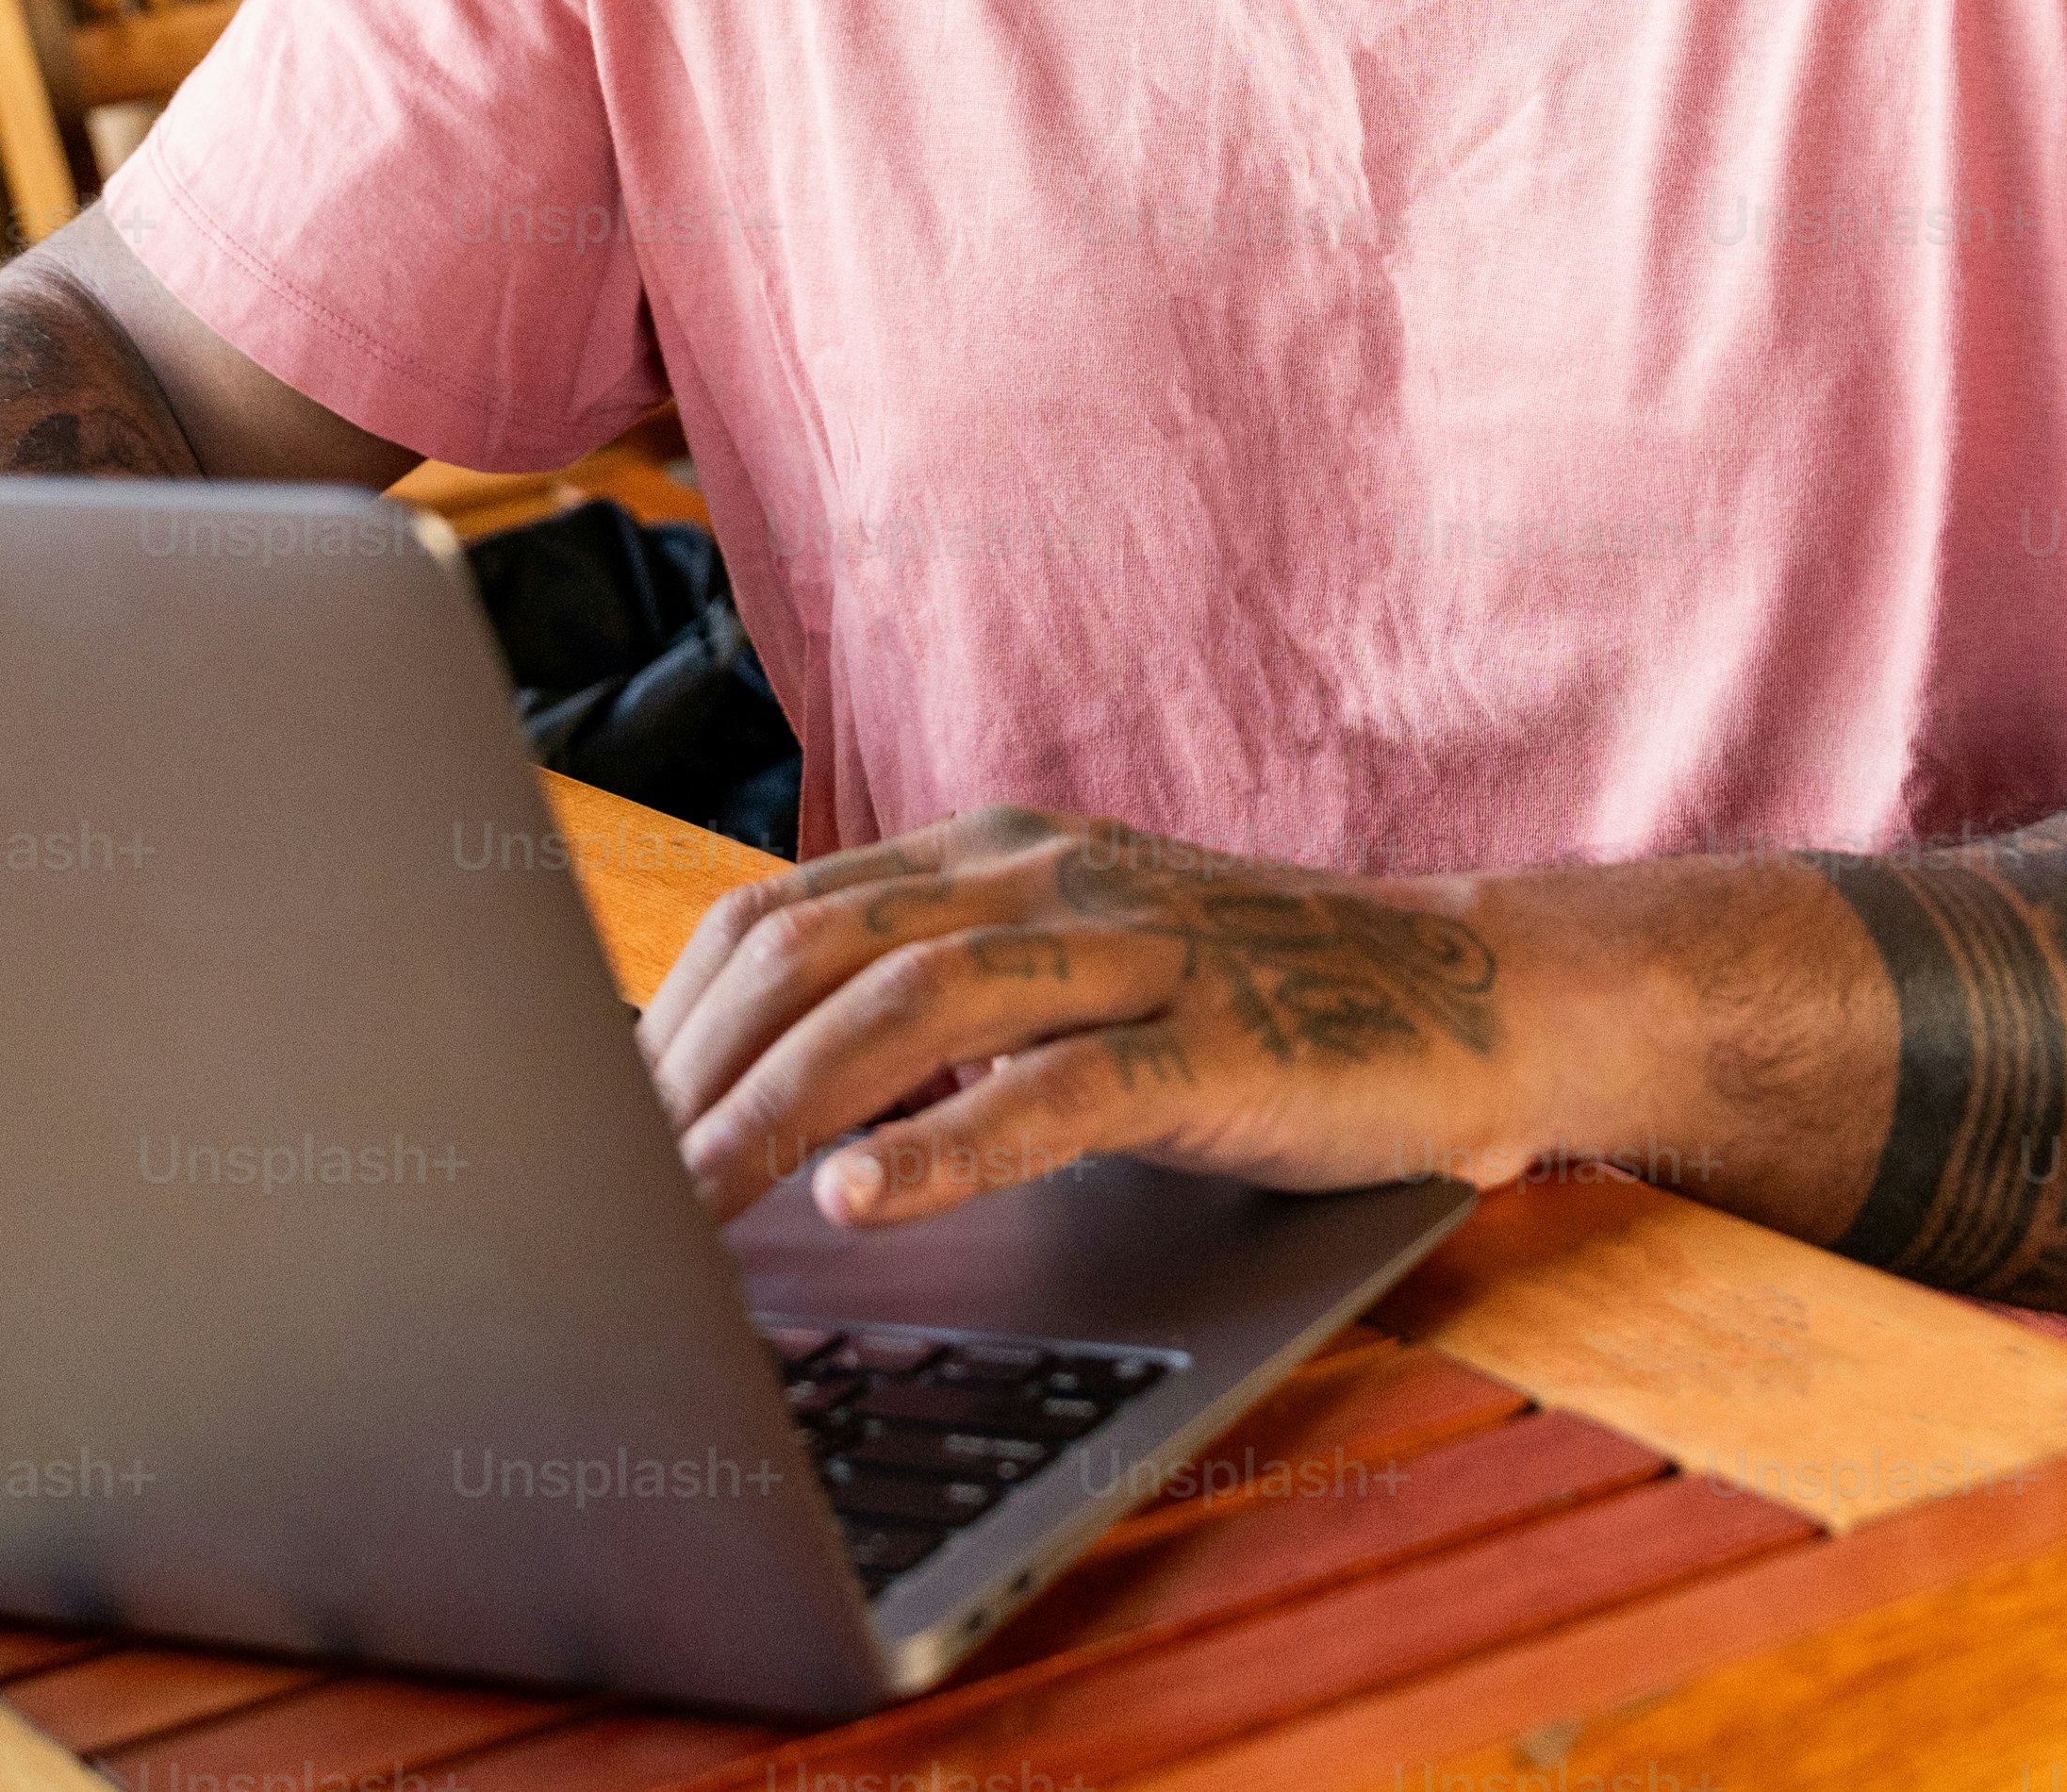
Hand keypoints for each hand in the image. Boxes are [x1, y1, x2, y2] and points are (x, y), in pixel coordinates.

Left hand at [636, 807, 1543, 1230]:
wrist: (1476, 996)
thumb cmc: (1256, 1010)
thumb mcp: (1070, 984)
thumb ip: (936, 1019)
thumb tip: (762, 1110)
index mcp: (988, 857)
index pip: (781, 919)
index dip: (671, 1023)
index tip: (590, 1127)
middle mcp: (1040, 879)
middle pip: (813, 953)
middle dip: (690, 1075)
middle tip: (601, 1192)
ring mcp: (1128, 950)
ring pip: (904, 1010)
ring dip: (771, 1112)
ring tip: (681, 1209)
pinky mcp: (1210, 1043)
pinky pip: (1053, 1090)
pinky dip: (943, 1146)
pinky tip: (858, 1197)